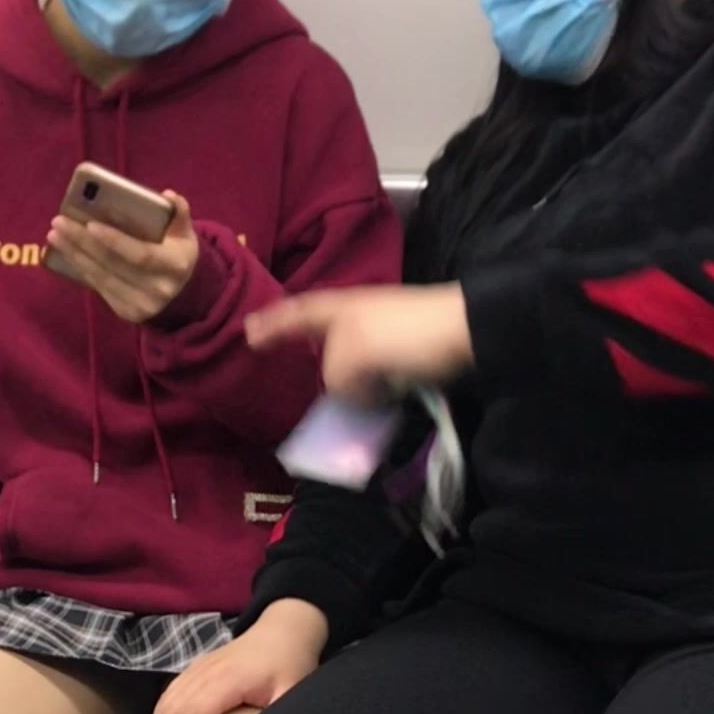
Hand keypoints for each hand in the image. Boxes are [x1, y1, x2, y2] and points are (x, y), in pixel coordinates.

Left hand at [45, 190, 199, 323]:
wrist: (183, 296)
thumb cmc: (177, 255)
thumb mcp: (185, 234)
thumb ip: (179, 213)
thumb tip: (167, 195)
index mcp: (175, 265)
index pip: (141, 254)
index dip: (114, 240)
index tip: (90, 224)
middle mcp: (158, 289)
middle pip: (113, 265)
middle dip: (83, 243)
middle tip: (59, 222)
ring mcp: (141, 305)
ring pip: (101, 278)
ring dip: (75, 255)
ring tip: (55, 235)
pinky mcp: (127, 312)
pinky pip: (99, 288)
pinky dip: (81, 268)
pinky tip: (67, 252)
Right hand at [147, 599, 327, 713]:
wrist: (283, 629)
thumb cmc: (290, 661)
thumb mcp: (294, 690)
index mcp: (227, 678)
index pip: (191, 713)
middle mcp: (203, 673)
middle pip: (169, 712)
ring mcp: (195, 671)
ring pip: (163, 706)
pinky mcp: (193, 673)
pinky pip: (167, 699)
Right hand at [247, 283, 472, 404]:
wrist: (466, 333)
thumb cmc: (402, 336)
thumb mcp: (350, 361)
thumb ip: (334, 381)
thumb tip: (344, 396)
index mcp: (337, 309)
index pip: (295, 314)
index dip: (271, 326)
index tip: (247, 334)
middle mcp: (358, 315)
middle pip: (322, 334)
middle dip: (306, 350)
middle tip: (290, 369)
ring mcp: (385, 332)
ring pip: (351, 359)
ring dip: (341, 381)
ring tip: (332, 405)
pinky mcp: (410, 352)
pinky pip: (377, 375)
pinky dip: (368, 390)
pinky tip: (369, 405)